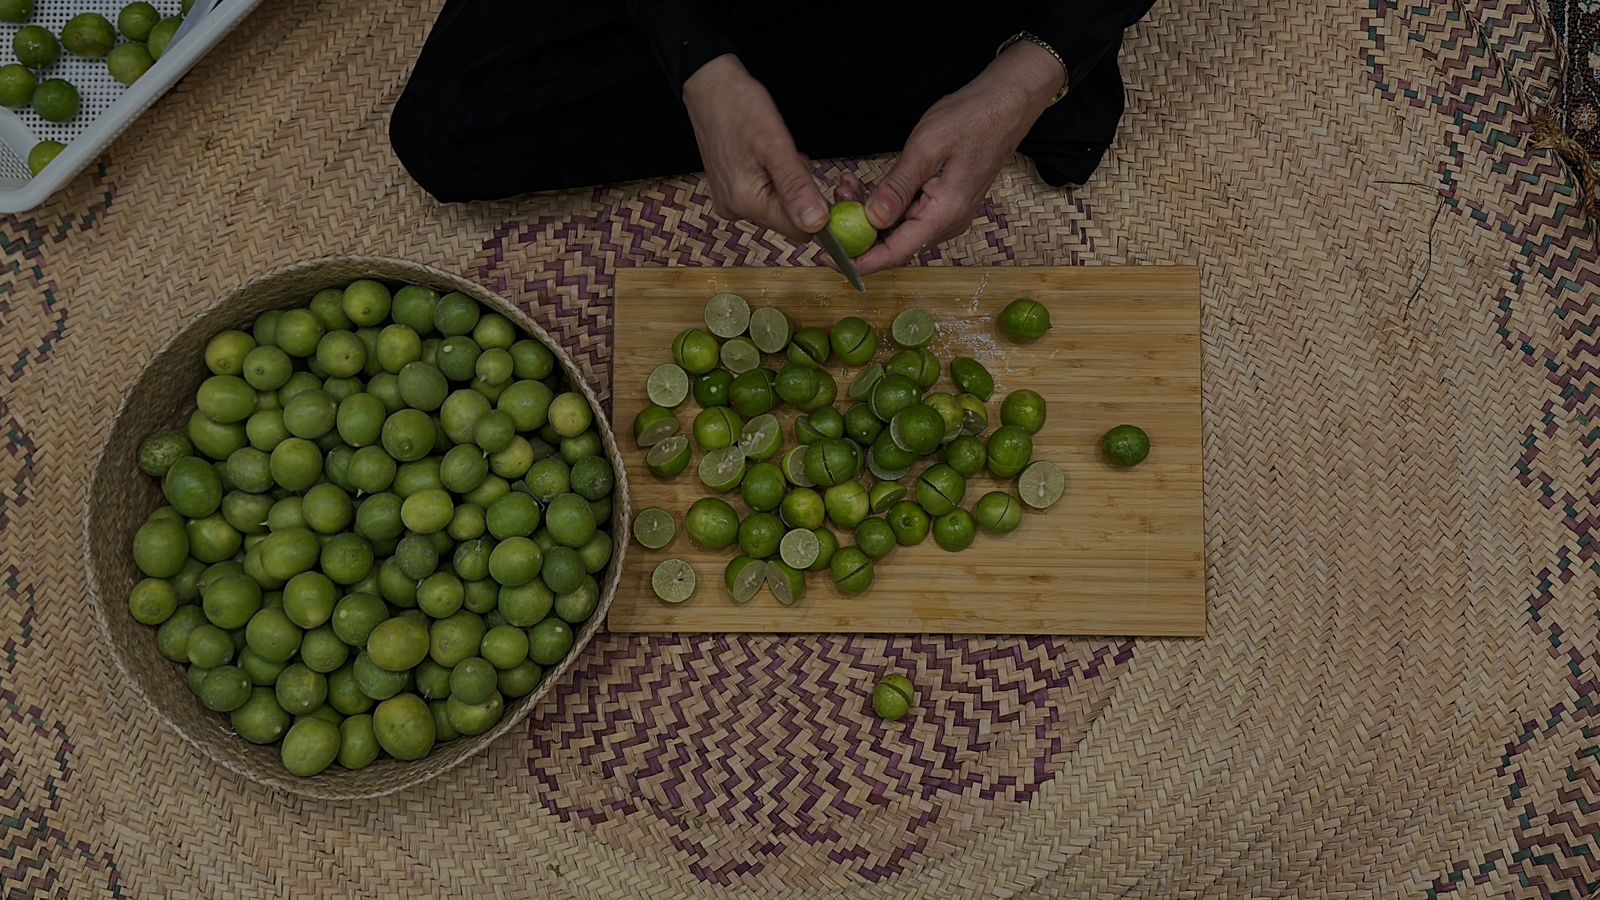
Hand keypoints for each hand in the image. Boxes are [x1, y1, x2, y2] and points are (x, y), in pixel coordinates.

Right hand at [683, 54, 829, 240]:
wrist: (710, 87)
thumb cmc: (740, 107)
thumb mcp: (775, 144)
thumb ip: (796, 187)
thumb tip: (817, 224)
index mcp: (746, 203)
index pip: (799, 230)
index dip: (819, 211)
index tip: (823, 183)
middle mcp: (736, 210)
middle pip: (789, 219)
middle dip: (802, 193)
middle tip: (794, 158)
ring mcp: (731, 202)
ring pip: (780, 206)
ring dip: (790, 183)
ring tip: (777, 152)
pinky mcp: (730, 192)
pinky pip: (766, 195)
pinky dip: (776, 179)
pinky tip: (767, 156)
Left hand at [846, 42, 1064, 275]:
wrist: (1006, 103)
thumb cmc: (971, 119)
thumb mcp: (926, 148)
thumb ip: (897, 187)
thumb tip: (871, 221)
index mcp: (944, 215)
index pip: (896, 253)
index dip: (860, 261)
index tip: (828, 260)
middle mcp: (946, 223)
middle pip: (894, 244)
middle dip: (857, 233)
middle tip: (828, 214)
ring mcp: (945, 214)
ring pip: (898, 229)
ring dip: (867, 215)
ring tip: (844, 188)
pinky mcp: (942, 203)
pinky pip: (907, 214)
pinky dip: (883, 204)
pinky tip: (862, 186)